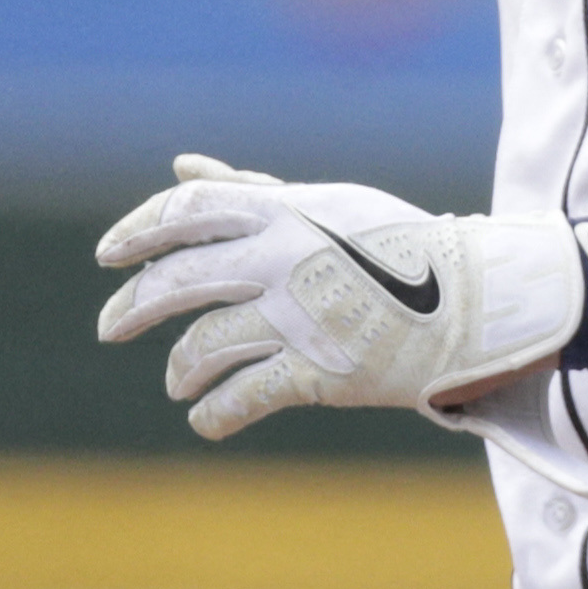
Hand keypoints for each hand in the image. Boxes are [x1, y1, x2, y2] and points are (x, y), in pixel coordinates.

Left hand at [93, 156, 585, 442]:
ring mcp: (300, 318)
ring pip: (205, 345)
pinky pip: (247, 396)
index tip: (107, 256)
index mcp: (285, 211)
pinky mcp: (323, 372)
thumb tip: (181, 166)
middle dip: (133, 307)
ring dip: (180, 368)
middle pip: (178, 281)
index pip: (184, 211)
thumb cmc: (400, 245)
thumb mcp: (325, 204)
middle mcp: (283, 259)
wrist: (480, 301)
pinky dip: (216, 413)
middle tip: (110, 326)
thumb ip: (249, 189)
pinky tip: (205, 422)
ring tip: (177, 383)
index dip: (137, 231)